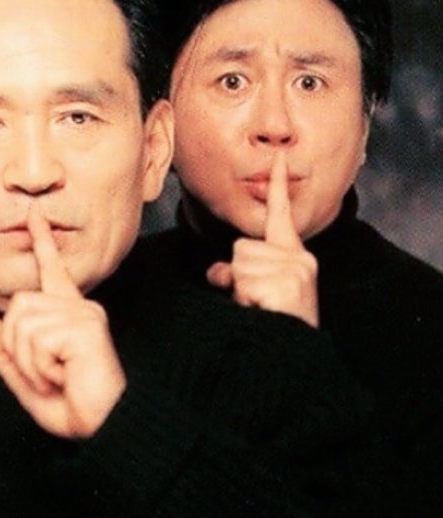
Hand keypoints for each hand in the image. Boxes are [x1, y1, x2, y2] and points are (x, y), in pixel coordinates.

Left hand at [0, 203, 126, 439]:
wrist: (106, 428)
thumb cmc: (72, 406)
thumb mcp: (25, 380)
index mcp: (64, 316)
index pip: (50, 272)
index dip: (41, 242)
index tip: (34, 214)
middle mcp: (77, 307)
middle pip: (15, 306)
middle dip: (15, 348)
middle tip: (46, 375)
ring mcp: (83, 314)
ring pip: (21, 323)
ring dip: (28, 361)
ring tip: (57, 376)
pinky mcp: (86, 326)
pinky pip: (36, 339)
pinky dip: (40, 367)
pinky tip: (64, 376)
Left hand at [207, 153, 318, 326]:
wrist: (292, 360)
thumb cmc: (273, 324)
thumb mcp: (254, 291)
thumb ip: (236, 273)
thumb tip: (217, 272)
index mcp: (294, 257)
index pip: (282, 216)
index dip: (279, 185)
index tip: (279, 157)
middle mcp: (300, 259)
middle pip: (240, 247)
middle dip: (239, 276)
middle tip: (259, 301)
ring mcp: (295, 271)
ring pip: (238, 264)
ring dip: (241, 290)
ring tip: (262, 308)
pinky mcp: (287, 284)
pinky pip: (241, 283)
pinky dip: (244, 301)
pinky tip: (263, 312)